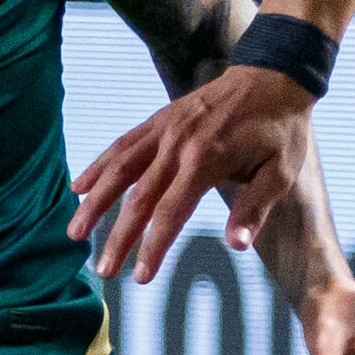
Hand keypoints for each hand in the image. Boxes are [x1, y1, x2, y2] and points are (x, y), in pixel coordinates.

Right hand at [66, 67, 318, 283]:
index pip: (171, 211)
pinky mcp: (159, 119)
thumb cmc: (280, 130)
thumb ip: (255, 209)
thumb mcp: (280, 172)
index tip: (140, 277)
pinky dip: (98, 165)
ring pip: (119, 168)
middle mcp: (177, 143)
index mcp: (206, 159)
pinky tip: (79, 187)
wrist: (271, 77)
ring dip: (95, 202)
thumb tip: (237, 246)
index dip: (153, 246)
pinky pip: (122, 144)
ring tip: (74, 233)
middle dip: (118, 237)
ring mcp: (164, 128)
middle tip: (103, 271)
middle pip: (138, 197)